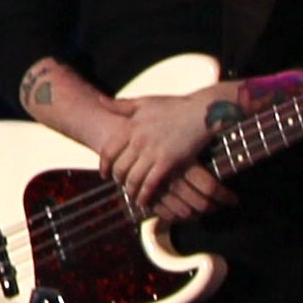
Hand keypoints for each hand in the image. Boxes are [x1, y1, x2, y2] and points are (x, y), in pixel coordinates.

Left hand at [101, 90, 236, 221]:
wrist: (203, 112)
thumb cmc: (175, 106)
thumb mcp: (145, 102)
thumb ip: (122, 105)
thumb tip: (100, 100)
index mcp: (131, 126)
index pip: (108, 151)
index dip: (104, 165)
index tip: (104, 174)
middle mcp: (138, 139)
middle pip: (119, 168)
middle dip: (118, 180)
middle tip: (120, 185)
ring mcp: (152, 151)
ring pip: (133, 179)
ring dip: (130, 191)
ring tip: (132, 196)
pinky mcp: (168, 162)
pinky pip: (150, 184)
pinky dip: (145, 195)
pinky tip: (144, 201)